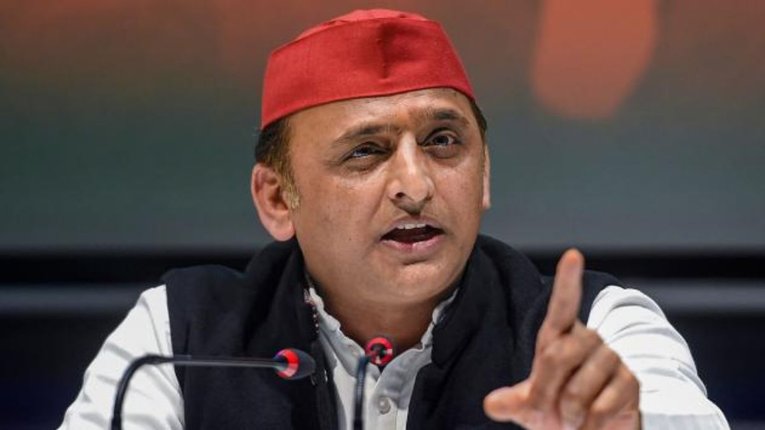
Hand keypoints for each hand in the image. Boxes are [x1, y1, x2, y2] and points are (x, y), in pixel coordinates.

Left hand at [483, 250, 639, 429]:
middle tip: (548, 413)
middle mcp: (587, 341)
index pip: (563, 306)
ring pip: (580, 385)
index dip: (568, 281)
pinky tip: (591, 425)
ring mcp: (611, 359)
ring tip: (572, 419)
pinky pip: (602, 405)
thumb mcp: (528, 407)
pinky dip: (590, 424)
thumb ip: (510, 402)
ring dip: (569, 411)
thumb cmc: (558, 412)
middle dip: (546, 390)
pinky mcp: (631, 382)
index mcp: (559, 338)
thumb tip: (491, 403)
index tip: (573, 255)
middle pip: (559, 354)